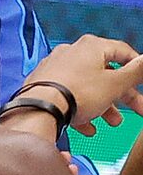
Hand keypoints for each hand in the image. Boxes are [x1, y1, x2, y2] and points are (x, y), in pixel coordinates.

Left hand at [13, 35, 142, 136]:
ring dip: (104, 105)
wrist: (41, 106)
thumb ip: (134, 72)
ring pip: (89, 86)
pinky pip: (70, 96)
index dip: (136, 67)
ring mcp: (58, 67)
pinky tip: (88, 127)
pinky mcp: (46, 83)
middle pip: (106, 72)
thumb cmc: (78, 92)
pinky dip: (82, 110)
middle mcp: (73, 52)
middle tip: (138, 111)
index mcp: (91, 47)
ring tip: (112, 122)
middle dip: (123, 94)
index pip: (122, 51)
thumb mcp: (115, 84)